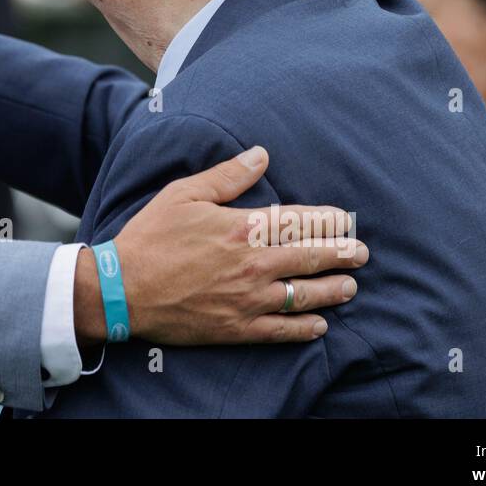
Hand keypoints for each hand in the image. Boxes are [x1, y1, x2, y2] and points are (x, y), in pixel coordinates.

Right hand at [73, 146, 365, 345]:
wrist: (123, 289)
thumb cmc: (151, 237)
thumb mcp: (184, 194)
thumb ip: (227, 176)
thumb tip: (261, 154)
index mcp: (241, 228)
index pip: (299, 222)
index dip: (327, 221)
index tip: (346, 219)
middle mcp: (253, 264)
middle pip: (310, 257)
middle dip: (342, 254)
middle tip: (362, 253)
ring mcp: (247, 299)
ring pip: (304, 295)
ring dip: (332, 290)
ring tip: (350, 286)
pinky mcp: (237, 328)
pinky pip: (281, 330)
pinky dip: (305, 328)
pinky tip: (320, 325)